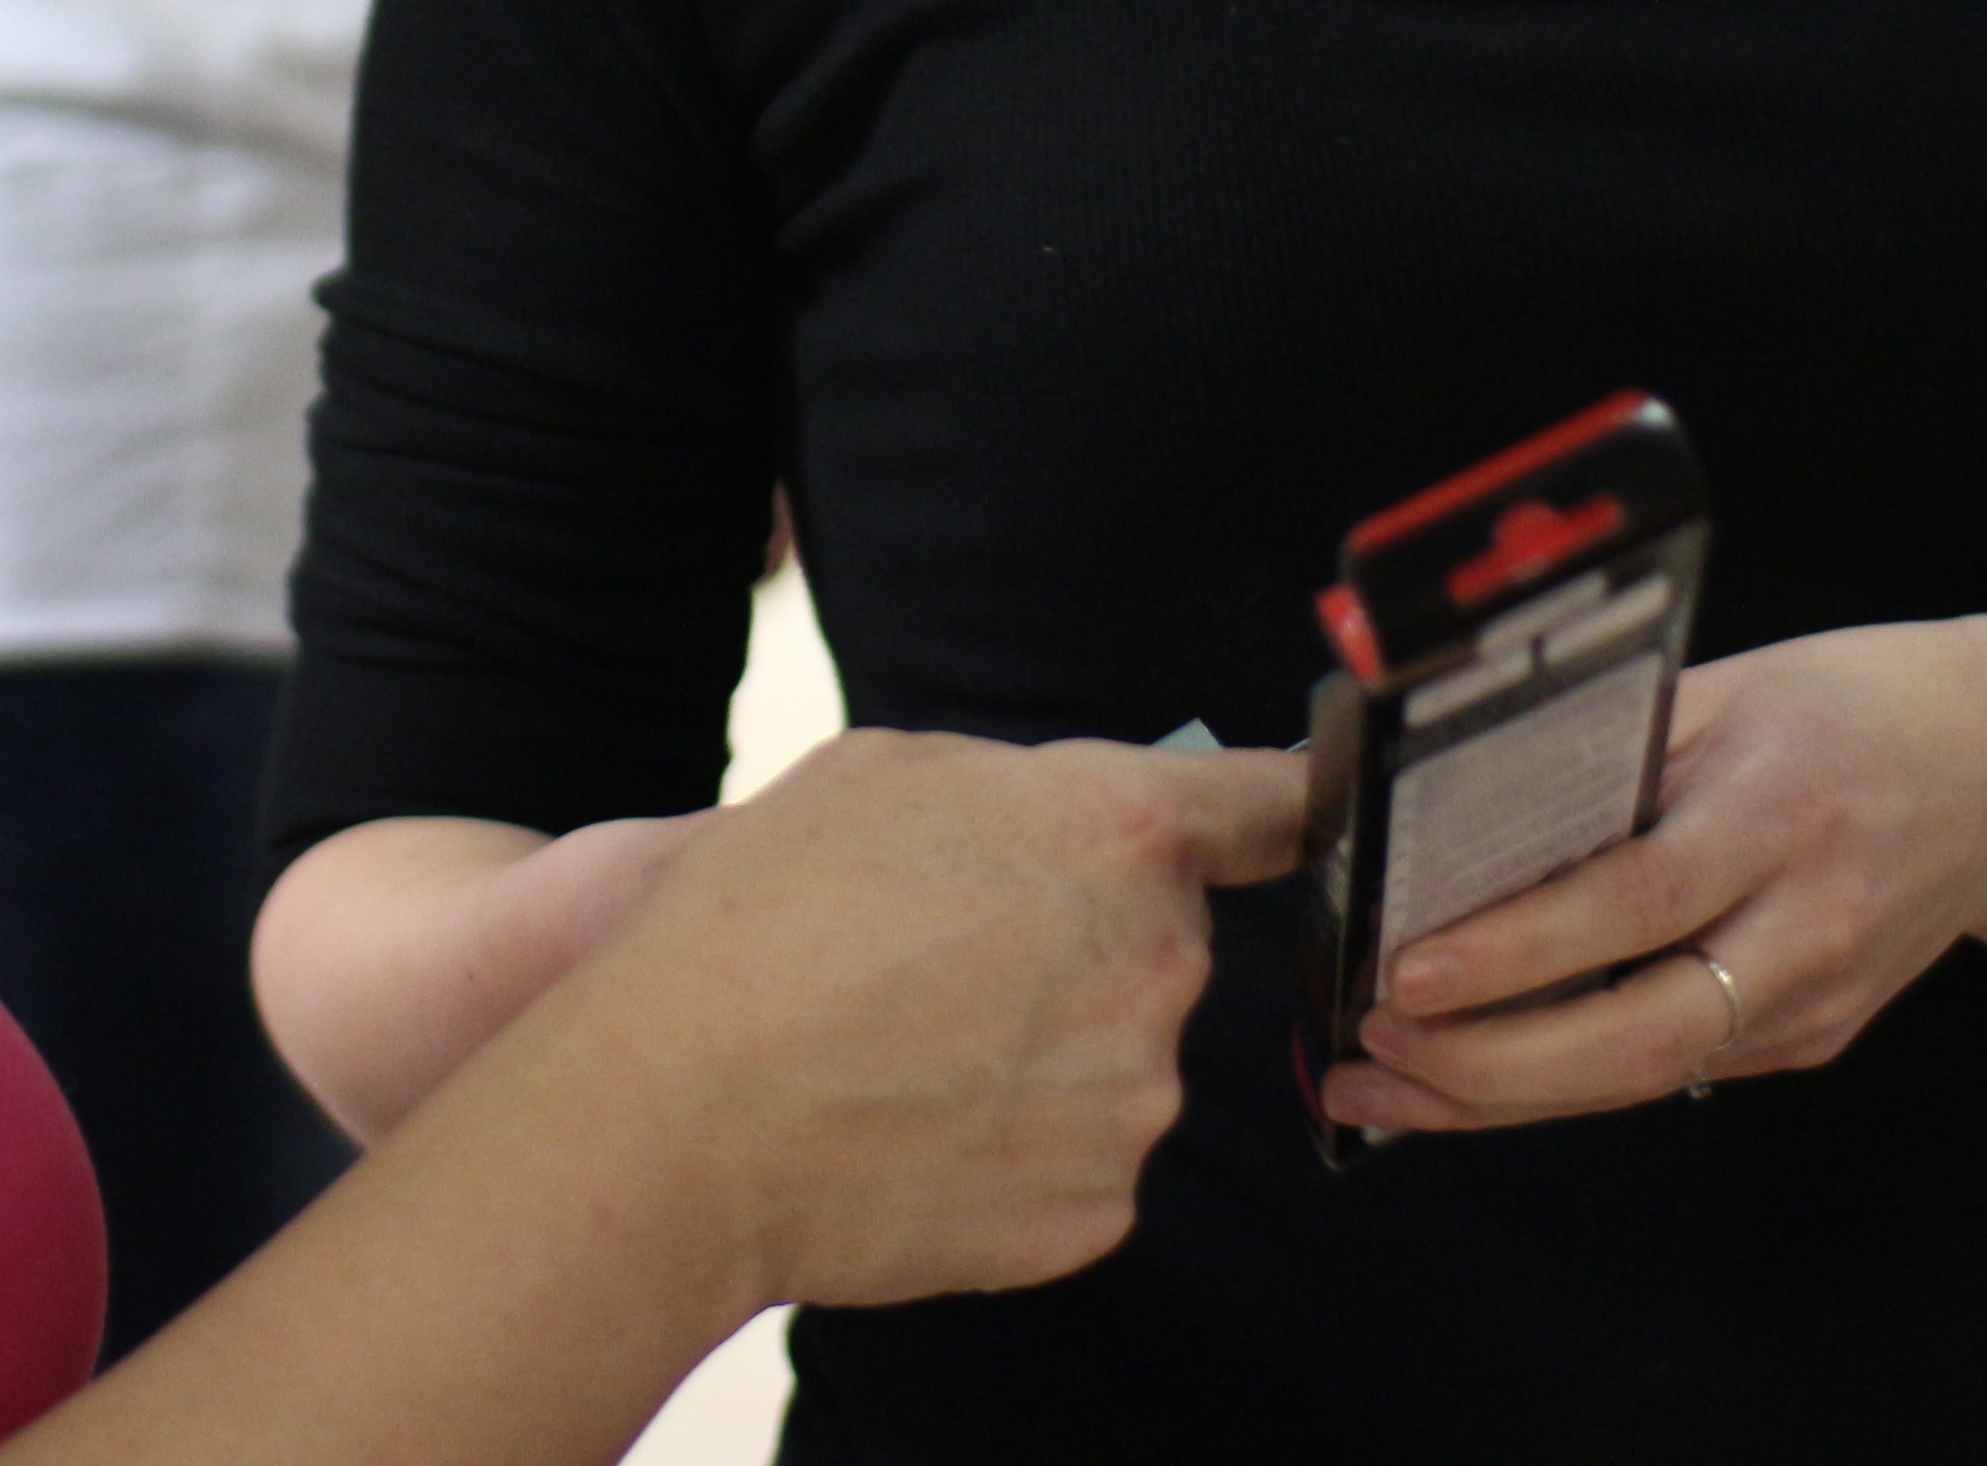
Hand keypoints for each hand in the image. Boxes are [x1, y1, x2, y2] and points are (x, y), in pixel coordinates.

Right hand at [548, 728, 1302, 1313]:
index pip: (1269, 804)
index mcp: (1117, 830)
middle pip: (1158, 942)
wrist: (681, 1112)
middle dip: (1078, 944)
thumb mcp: (881, 772)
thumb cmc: (757, 919)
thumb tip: (1064, 824)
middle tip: (943, 957)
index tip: (1305, 817)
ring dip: (1044, 1053)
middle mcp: (1156, 963)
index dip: (1285, 806)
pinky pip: (1077, 1163)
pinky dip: (1013, 1151)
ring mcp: (1134, 1102)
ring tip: (907, 1050)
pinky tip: (916, 1128)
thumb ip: (1017, 788)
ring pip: (1115, 1060)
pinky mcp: (1096, 1213)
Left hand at [1317, 619, 1986, 1139]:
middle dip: (1491, 1066)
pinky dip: (1563, 1085)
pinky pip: (1671, 1071)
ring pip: (1646, 1077)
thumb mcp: (1733, 687)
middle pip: (1641, 1034)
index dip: (1513, 950)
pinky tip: (1465, 1082)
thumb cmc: (1854, 704)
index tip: (1401, 972)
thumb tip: (1451, 802)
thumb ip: (1612, 751)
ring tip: (1375, 1094)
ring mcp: (1817, 1000)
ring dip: (1502, 1099)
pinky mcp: (1813, 1037)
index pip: (1631, 902)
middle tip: (1368, 1053)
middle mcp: (1805, 926)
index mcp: (1777, 814)